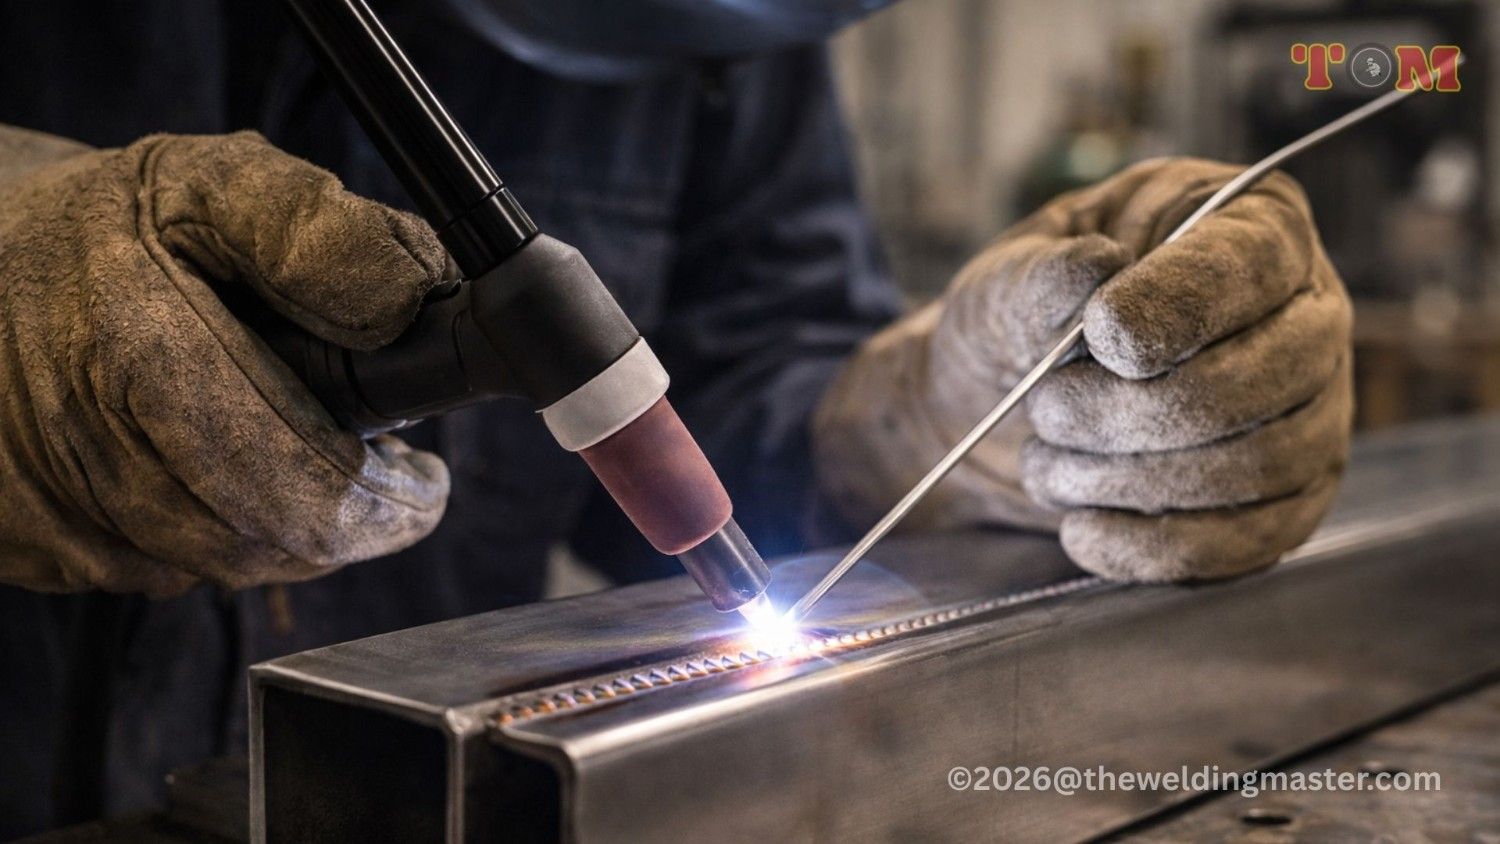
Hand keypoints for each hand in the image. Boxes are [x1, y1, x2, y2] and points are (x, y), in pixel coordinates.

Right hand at [0, 126, 450, 594]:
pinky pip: (163, 574)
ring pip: (223, 568)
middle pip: (269, 541)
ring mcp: (49, 514)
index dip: (383, 496)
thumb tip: (408, 297)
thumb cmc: (100, 224)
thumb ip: (317, 229)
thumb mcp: (205, 181)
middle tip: (383, 472)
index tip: (425, 477)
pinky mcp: (28, 550)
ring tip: (300, 454)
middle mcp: (83, 446)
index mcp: (135, 345)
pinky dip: (216, 536)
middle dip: (348, 515)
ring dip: (287, 528)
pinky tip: (218, 473)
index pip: (299, 483)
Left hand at [814, 158, 1352, 580]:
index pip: (1249, 263)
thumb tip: (1097, 271)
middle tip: (1046, 409)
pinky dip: (1155, 547)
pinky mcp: (1289, 503)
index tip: (1101, 335)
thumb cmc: (1022, 319)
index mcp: (1249, 224)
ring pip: (1255, 466)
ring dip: (1128, 478)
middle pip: (1253, 383)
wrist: (1004, 405)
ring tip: (1047, 464)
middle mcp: (1307, 316)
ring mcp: (1314, 415)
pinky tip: (1081, 529)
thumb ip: (1041, 275)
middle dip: (1128, 412)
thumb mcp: (1008, 278)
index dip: (1178, 306)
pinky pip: (1251, 543)